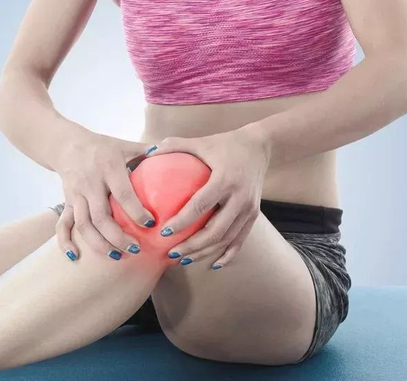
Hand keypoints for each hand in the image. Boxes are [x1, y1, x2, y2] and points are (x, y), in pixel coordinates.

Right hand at [54, 132, 155, 260]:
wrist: (67, 144)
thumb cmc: (104, 147)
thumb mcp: (126, 145)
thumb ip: (149, 152)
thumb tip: (178, 156)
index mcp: (109, 168)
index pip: (123, 193)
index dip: (136, 211)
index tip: (151, 224)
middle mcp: (91, 183)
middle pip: (101, 216)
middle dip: (118, 237)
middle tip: (137, 250)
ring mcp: (76, 194)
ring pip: (84, 225)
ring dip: (99, 244)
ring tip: (117, 256)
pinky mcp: (67, 202)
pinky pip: (62, 225)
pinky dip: (65, 242)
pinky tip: (76, 257)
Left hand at [143, 126, 270, 268]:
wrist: (260, 147)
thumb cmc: (225, 143)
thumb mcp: (201, 142)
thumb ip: (174, 145)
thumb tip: (146, 153)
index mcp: (225, 180)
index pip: (201, 205)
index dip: (182, 221)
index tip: (164, 232)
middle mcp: (239, 198)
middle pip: (215, 230)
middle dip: (192, 246)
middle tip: (171, 253)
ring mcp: (249, 209)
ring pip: (226, 239)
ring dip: (204, 253)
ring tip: (183, 259)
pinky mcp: (254, 215)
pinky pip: (240, 240)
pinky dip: (227, 254)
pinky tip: (213, 264)